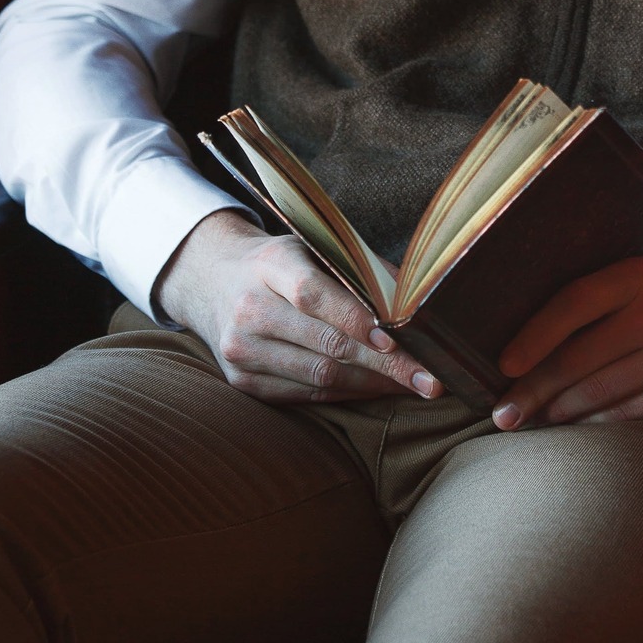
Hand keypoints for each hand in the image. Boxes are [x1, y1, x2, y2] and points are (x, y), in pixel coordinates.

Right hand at [154, 209, 442, 405]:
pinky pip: (305, 394)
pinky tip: (375, 388)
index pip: (315, 295)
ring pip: (319, 377)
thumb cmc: (281, 263)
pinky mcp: (241, 381)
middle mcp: (249, 309)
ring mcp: (241, 350)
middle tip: (429, 378)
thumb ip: (360, 271)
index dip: (358, 320)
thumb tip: (416, 300)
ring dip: (373, 385)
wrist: (214, 281)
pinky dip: (347, 393)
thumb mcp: (313, 248)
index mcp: (270, 264)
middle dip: (386, 365)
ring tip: (411, 386)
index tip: (398, 340)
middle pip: (325, 345)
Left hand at [492, 255, 642, 430]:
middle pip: (581, 359)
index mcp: (642, 276)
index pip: (574, 302)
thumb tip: (532, 343)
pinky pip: (634, 417)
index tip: (503, 366)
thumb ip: (603, 300)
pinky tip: (579, 431)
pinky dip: (600, 427)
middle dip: (534, 392)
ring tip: (533, 425)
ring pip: (603, 394)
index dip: (534, 336)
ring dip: (561, 415)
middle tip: (503, 415)